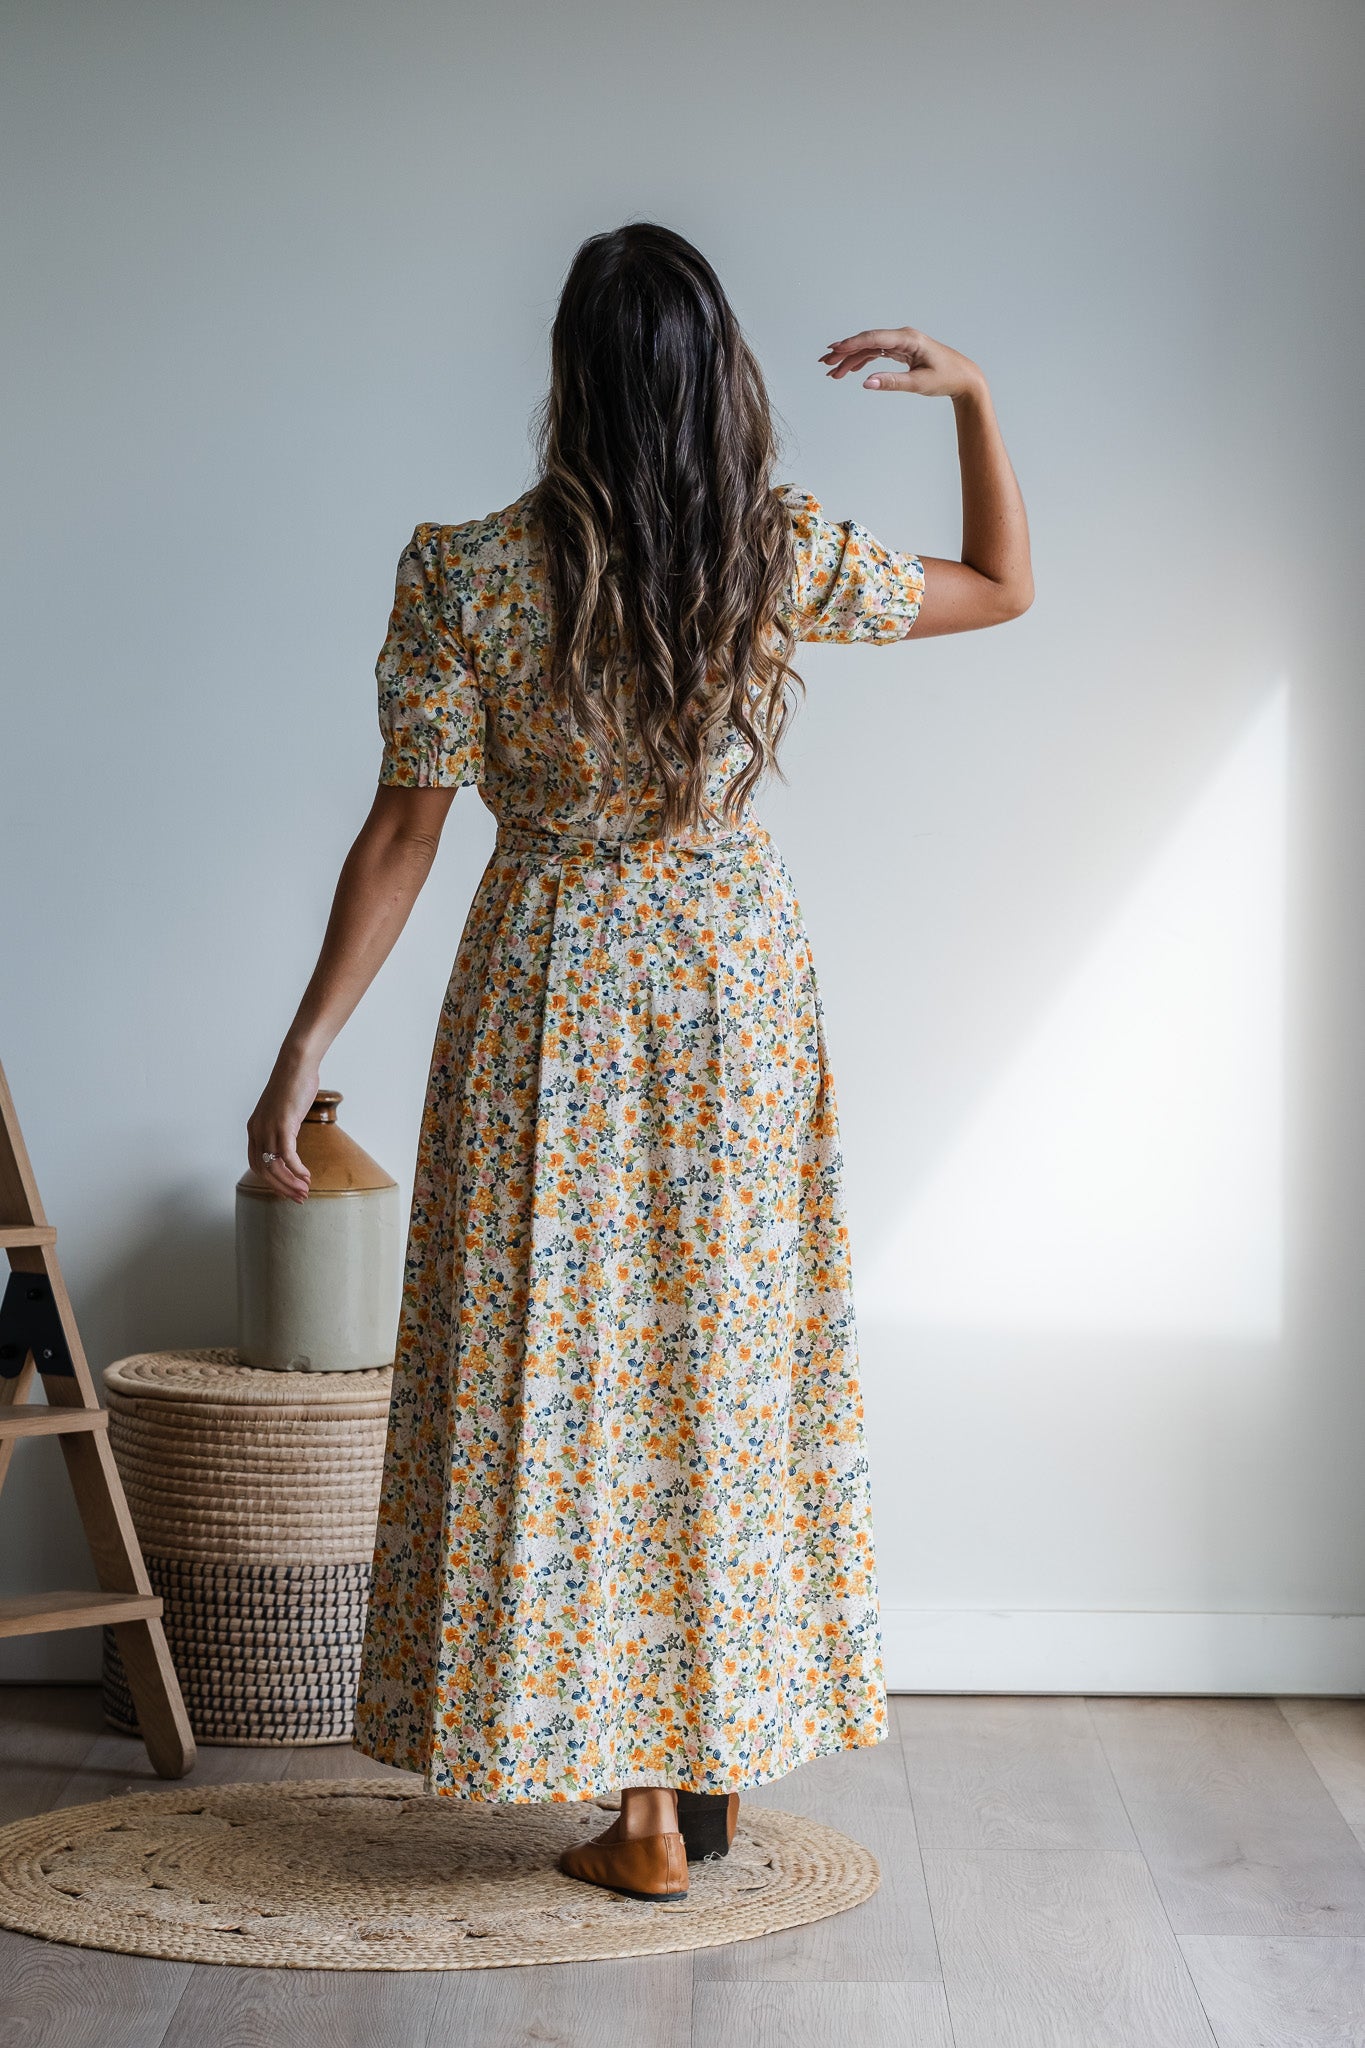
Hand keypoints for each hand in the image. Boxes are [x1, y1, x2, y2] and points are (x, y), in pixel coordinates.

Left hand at [246, 1054, 317, 1203]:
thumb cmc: (293, 1085)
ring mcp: (268, 1129)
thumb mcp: (283, 1112)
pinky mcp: (283, 1125)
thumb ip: (283, 1128)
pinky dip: (296, 1169)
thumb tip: (291, 1143)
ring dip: (290, 1183)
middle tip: (298, 1198)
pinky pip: (287, 1156)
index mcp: (254, 1129)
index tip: (286, 1189)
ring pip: (274, 1167)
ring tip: (304, 1191)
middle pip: (263, 1171)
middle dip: (281, 1188)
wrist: (295, 1065)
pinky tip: (306, 1175)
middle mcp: (257, 1131)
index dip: (271, 1181)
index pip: (256, 1165)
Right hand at [819, 327, 982, 399]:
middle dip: (845, 352)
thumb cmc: (946, 378)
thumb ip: (892, 382)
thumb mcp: (919, 383)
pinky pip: (877, 353)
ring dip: (851, 359)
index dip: (852, 344)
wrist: (964, 377)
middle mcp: (903, 337)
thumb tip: (866, 382)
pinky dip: (863, 361)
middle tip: (825, 363)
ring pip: (870, 348)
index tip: (834, 351)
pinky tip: (851, 370)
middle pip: (867, 341)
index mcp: (908, 339)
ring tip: (832, 372)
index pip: (874, 339)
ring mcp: (901, 343)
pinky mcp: (901, 351)